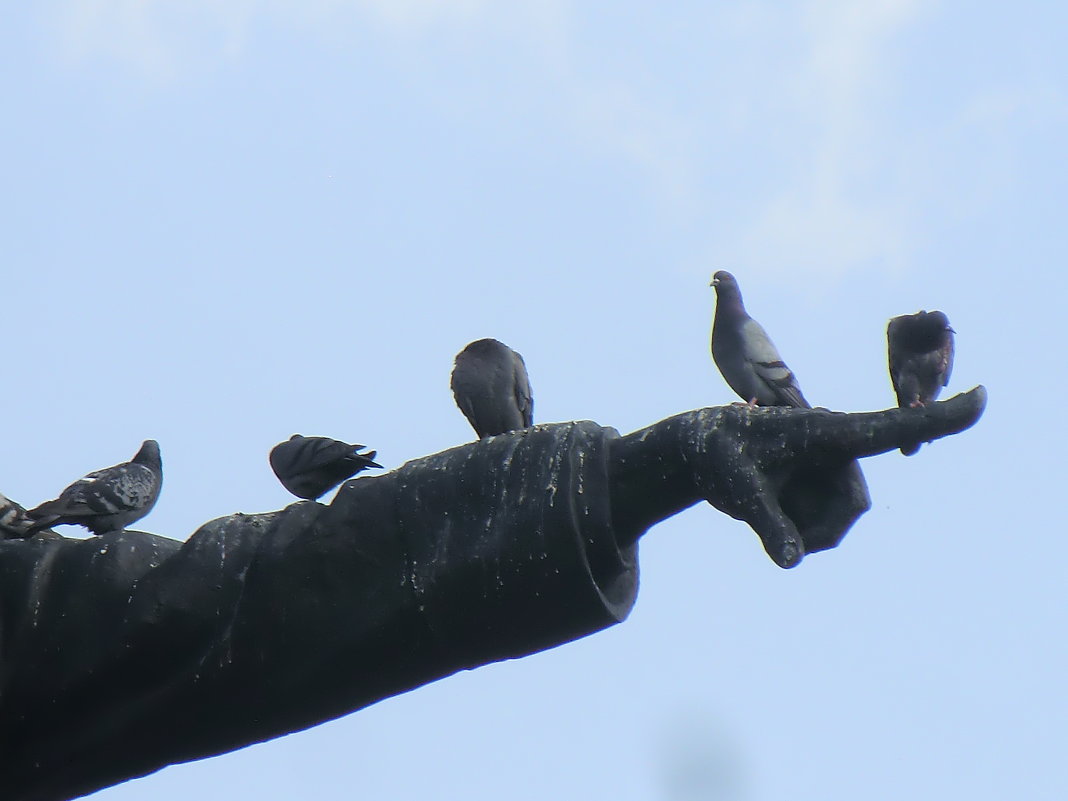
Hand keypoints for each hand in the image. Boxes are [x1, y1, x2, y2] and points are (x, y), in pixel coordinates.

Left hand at [687, 387, 986, 566]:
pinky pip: (819, 534)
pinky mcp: (822, 491)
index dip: (939, 418)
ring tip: (758, 503)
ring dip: (797, 530)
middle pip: (849, 509)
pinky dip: (791, 534)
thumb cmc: (716, 453)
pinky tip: (766, 506)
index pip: (889, 427)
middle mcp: (838, 449)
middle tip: (762, 520)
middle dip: (810, 527)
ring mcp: (833, 472)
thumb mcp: (735, 485)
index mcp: (825, 430)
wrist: (700, 452)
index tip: (982, 395)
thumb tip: (790, 562)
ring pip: (834, 527)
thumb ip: (764, 520)